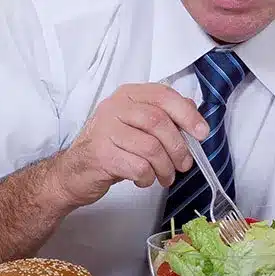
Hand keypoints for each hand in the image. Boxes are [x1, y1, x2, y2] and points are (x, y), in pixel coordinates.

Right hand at [53, 84, 209, 207]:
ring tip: (165, 177)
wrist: (73, 173)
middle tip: (184, 164)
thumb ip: (162, 116)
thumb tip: (192, 112)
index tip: (201, 133)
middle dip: (178, 147)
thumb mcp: (136, 127)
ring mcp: (105, 130)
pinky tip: (145, 180)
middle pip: (159, 122)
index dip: (187, 114)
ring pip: (151, 147)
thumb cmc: (110, 148)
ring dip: (165, 167)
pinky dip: (148, 178)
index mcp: (127, 95)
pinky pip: (138, 166)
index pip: (163, 95)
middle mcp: (114, 108)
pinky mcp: (100, 154)